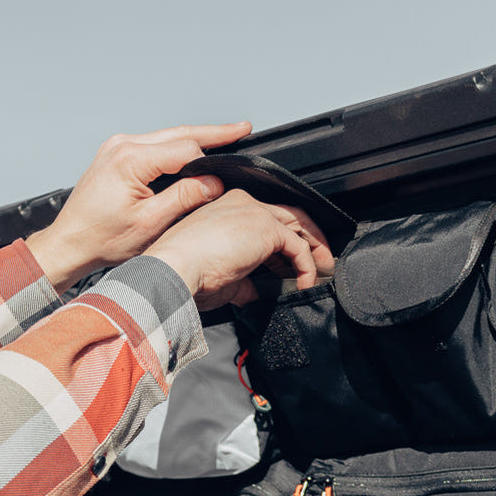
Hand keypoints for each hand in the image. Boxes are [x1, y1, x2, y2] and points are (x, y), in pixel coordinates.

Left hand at [26, 122, 252, 292]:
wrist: (69, 243)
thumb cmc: (101, 239)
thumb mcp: (150, 223)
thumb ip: (184, 198)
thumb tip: (213, 181)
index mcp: (130, 160)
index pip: (184, 149)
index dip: (211, 158)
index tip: (231, 165)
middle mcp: (122, 146)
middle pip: (178, 133)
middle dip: (212, 133)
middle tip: (241, 129)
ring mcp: (116, 147)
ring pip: (166, 136)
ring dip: (194, 138)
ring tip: (224, 136)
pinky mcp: (115, 153)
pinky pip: (152, 144)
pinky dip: (174, 147)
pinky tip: (191, 149)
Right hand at [144, 190, 334, 310]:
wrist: (173, 270)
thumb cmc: (184, 273)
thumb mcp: (219, 275)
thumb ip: (243, 280)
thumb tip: (255, 292)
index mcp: (226, 208)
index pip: (265, 218)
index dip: (282, 242)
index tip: (288, 265)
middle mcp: (242, 202)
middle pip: (288, 215)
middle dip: (308, 239)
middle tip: (319, 263)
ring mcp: (255, 211)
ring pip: (299, 223)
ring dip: (315, 248)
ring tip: (322, 271)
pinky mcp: (266, 227)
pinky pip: (298, 246)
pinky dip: (307, 265)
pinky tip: (305, 282)